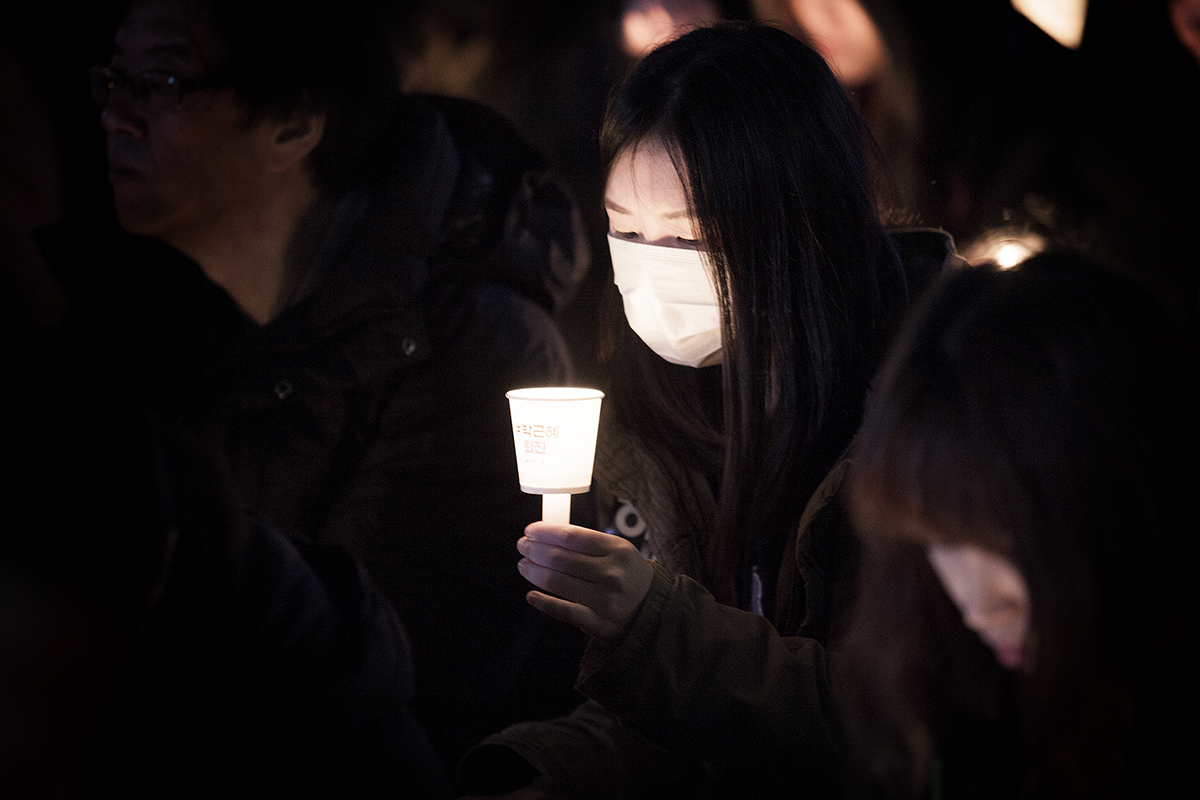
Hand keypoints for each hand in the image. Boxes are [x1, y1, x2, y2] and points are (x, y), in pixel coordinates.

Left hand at [516, 522, 653, 641]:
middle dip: (534, 550)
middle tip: (522, 545)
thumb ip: (589, 543)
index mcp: (617, 550)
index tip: (530, 530)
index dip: (545, 532)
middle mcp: (612, 573)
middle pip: (561, 558)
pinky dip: (544, 603)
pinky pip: (565, 612)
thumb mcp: (620, 551)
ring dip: (534, 572)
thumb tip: (549, 535)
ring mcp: (605, 600)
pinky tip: (531, 595)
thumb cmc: (630, 575)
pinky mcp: (599, 623)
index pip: (572, 537)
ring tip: (523, 565)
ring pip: (558, 582)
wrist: (655, 610)